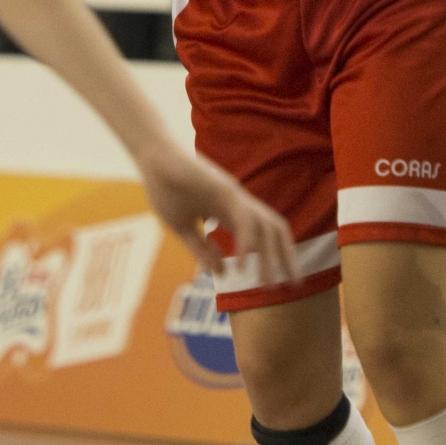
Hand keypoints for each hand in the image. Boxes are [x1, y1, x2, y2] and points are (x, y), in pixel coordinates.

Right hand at [139, 141, 298, 285]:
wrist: (151, 159)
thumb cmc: (165, 189)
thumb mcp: (183, 228)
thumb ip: (201, 249)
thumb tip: (221, 273)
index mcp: (231, 212)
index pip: (264, 236)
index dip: (275, 258)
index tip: (275, 285)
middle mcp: (239, 203)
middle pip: (275, 230)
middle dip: (287, 258)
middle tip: (294, 286)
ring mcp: (234, 195)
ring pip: (267, 226)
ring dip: (273, 256)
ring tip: (269, 285)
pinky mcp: (224, 189)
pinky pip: (243, 219)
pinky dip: (246, 243)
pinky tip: (241, 265)